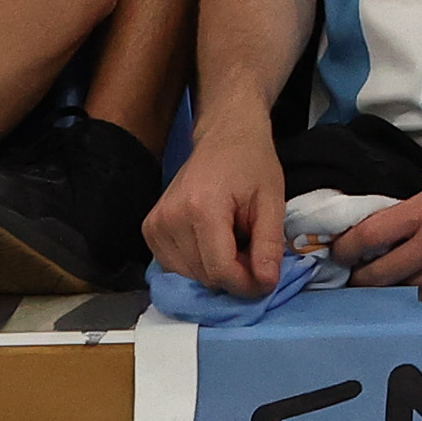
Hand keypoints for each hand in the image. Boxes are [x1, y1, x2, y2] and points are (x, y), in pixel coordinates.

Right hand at [145, 124, 290, 298]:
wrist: (224, 135)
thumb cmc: (252, 164)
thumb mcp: (272, 201)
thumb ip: (268, 245)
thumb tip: (265, 285)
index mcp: (202, 208)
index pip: (219, 270)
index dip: (245, 283)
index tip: (265, 279)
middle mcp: (170, 218)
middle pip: (203, 276)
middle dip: (233, 274)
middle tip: (251, 248)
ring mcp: (155, 224)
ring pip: (188, 276)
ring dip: (215, 270)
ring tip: (233, 240)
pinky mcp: (149, 229)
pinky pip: (174, 266)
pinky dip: (197, 263)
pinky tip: (212, 241)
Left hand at [332, 152, 421, 290]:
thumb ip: (417, 187)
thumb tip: (391, 199)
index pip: (371, 236)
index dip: (346, 248)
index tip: (338, 251)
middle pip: (381, 275)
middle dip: (361, 278)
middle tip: (354, 276)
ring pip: (408, 290)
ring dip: (393, 287)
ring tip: (385, 281)